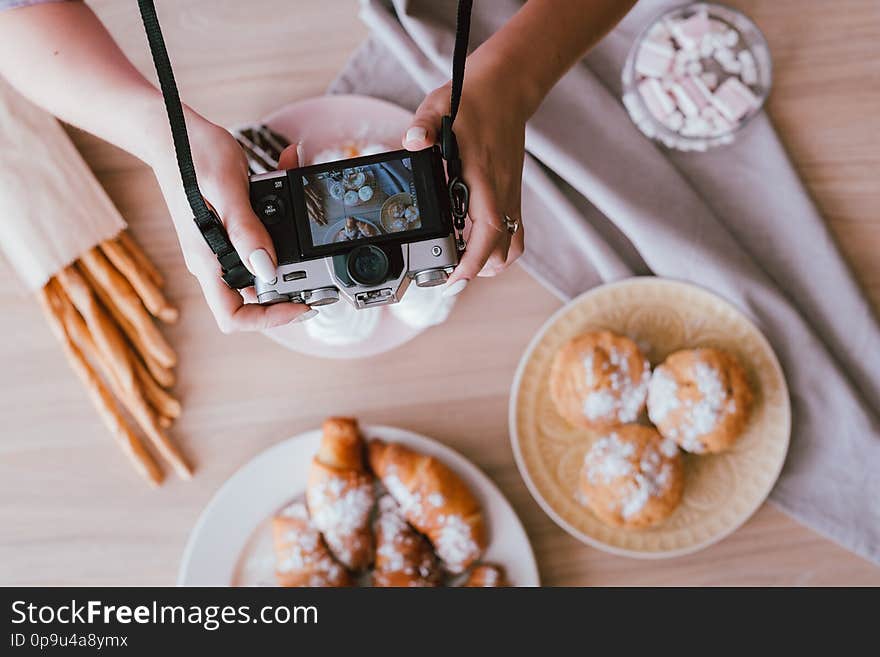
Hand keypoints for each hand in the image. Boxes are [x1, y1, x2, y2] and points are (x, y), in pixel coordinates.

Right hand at [150, 115, 313, 332]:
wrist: (170, 130)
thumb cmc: (189, 154)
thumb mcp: (227, 190)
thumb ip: (247, 231)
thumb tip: (267, 269)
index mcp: (207, 259)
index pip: (233, 315)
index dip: (268, 319)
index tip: (300, 305)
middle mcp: (213, 259)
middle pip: (253, 297)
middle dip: (288, 287)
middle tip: (317, 272)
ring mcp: (219, 246)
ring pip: (261, 266)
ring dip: (289, 250)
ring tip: (308, 226)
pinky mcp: (228, 230)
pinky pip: (258, 238)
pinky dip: (280, 222)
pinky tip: (290, 189)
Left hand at [402, 67, 526, 295]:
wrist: (507, 86)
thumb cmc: (471, 98)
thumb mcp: (437, 107)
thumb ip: (423, 127)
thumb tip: (412, 142)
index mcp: (484, 177)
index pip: (487, 233)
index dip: (472, 262)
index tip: (454, 278)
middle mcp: (503, 191)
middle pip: (503, 250)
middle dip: (478, 270)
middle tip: (450, 273)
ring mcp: (511, 193)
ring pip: (513, 245)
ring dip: (493, 261)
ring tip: (465, 263)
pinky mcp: (512, 192)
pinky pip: (513, 230)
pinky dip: (498, 245)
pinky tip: (474, 239)